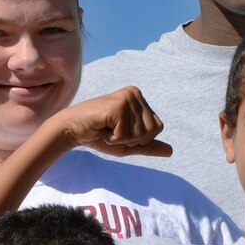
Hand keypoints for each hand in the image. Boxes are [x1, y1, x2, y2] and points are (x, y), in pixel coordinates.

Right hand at [53, 87, 172, 157]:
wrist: (73, 129)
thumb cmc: (99, 135)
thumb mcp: (128, 143)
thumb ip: (149, 146)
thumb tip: (171, 151)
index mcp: (140, 99)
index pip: (158, 128)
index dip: (140, 139)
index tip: (121, 131)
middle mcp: (135, 94)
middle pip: (152, 131)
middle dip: (133, 140)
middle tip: (114, 131)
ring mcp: (127, 98)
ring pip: (140, 134)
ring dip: (122, 139)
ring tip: (108, 129)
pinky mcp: (118, 106)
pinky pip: (126, 135)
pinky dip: (114, 139)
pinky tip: (103, 128)